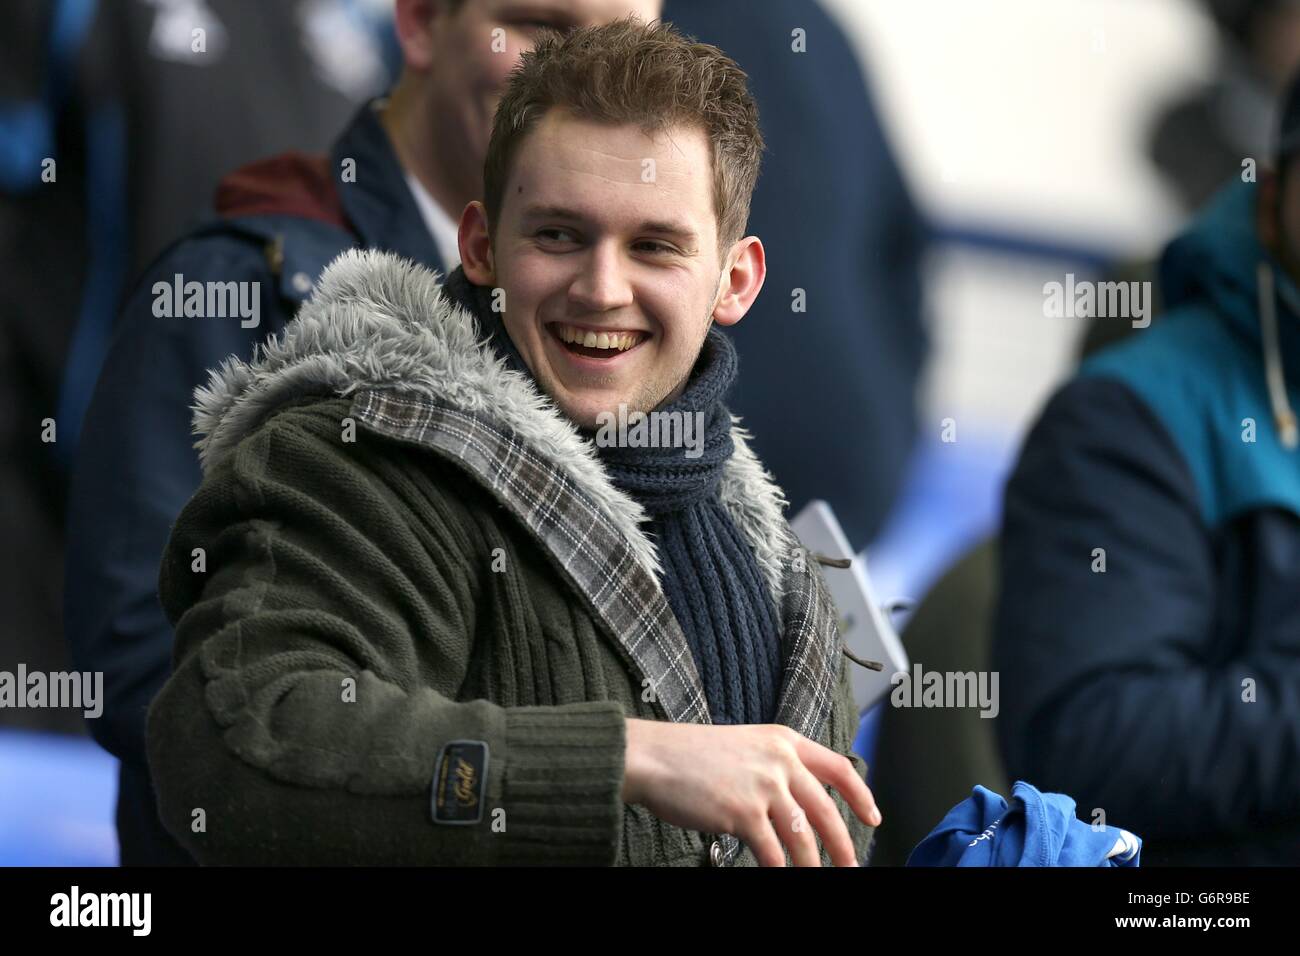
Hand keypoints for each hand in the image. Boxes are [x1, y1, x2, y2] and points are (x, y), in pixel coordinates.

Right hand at [621, 717, 880, 865]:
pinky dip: (779, 870)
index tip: (872, 817)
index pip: (838, 767)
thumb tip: (797, 802)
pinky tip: (780, 876)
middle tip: (852, 866)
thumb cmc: (690, 755)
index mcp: (783, 740)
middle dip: (843, 845)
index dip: (860, 795)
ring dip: (813, 865)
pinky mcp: (743, 813)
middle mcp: (779, 760)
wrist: (653, 757)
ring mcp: (763, 786)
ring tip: (816, 878)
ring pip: (803, 837)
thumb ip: (773, 766)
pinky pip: (773, 853)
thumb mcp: (744, 747)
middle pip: (826, 810)